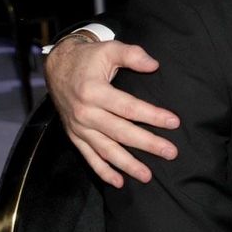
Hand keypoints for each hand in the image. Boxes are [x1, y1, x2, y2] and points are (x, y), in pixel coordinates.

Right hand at [44, 37, 177, 187]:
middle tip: (171, 152)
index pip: (129, 107)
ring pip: (106, 150)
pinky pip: (89, 157)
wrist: (57, 66)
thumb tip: (154, 65)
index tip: (174, 122)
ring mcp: (78, 127)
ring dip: (127, 164)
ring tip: (148, 176)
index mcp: (94, 91)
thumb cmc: (89, 57)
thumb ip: (132, 55)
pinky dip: (103, 171)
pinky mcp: (74, 135)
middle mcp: (85, 112)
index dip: (152, 115)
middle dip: (147, 144)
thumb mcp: (109, 48)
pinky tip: (119, 182)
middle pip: (121, 132)